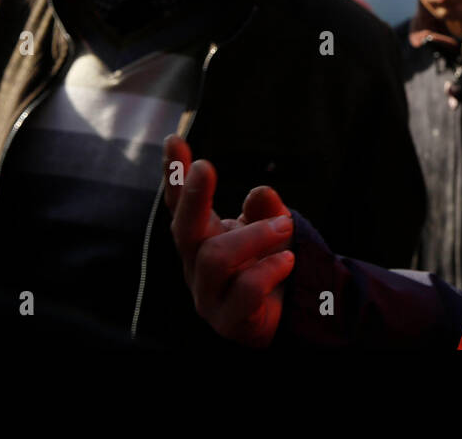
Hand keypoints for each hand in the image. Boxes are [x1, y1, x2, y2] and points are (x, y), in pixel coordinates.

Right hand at [163, 135, 295, 346]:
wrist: (288, 312)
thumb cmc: (268, 263)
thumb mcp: (268, 228)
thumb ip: (264, 210)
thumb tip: (260, 191)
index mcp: (202, 238)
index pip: (180, 205)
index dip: (175, 176)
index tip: (174, 140)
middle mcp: (196, 265)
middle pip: (182, 230)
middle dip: (192, 196)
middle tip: (207, 166)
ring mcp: (209, 296)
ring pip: (214, 258)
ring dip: (254, 235)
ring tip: (284, 226)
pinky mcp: (229, 320)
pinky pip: (244, 291)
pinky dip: (268, 270)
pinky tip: (287, 260)